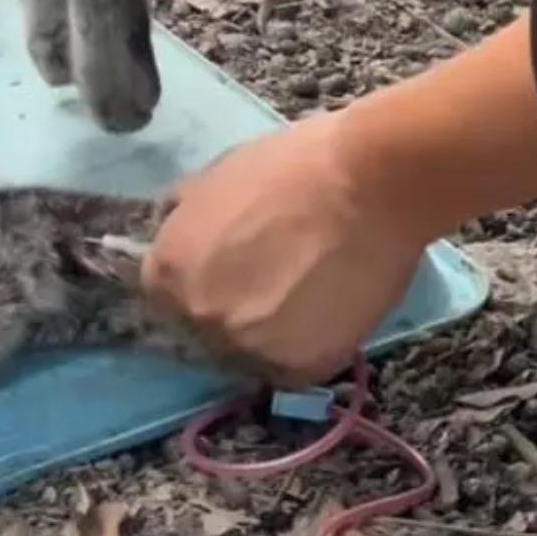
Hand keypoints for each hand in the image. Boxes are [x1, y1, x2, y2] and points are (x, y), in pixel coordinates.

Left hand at [141, 113, 424, 385]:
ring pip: (249, 352)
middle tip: (272, 281)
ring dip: (269, 333)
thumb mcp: (215, 178)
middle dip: (230, 308)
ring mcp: (248, 348)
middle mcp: (199, 317)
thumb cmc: (293, 167)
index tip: (228, 273)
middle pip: (204, 329)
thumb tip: (178, 230)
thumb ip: (188, 218)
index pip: (166, 297)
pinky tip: (327, 311)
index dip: (199, 283)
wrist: (370, 183)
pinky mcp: (300, 368)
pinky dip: (308, 347)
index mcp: (168, 273)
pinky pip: (293, 368)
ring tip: (307, 295)